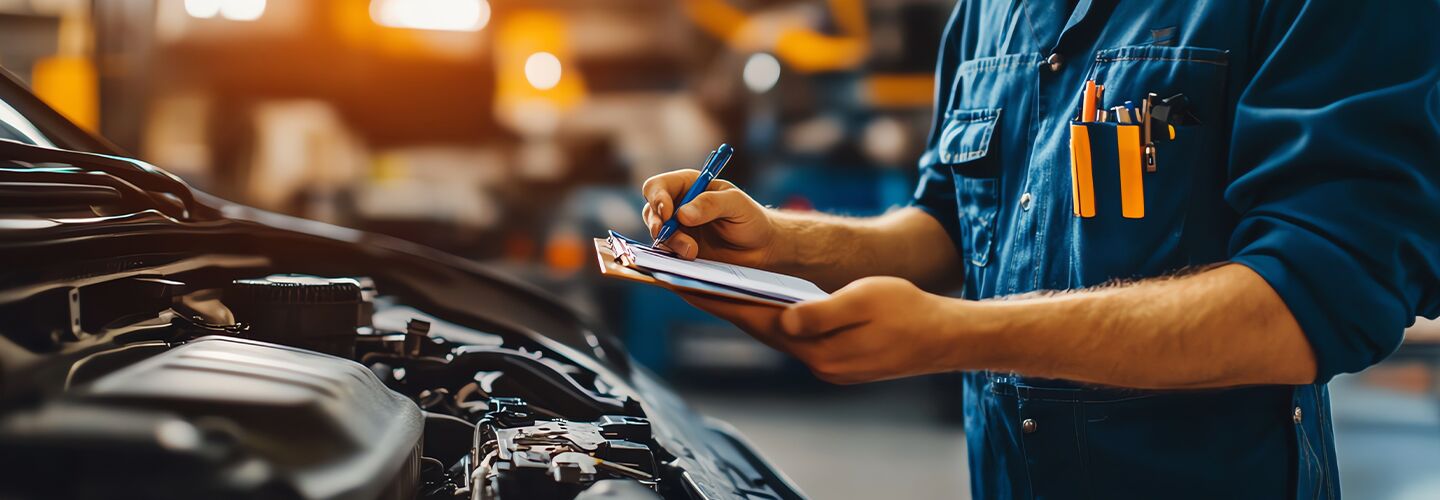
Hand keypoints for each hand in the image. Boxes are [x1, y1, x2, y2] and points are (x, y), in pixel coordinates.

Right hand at [641, 169, 774, 265]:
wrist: (761, 250)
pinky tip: (690, 257)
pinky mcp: (680, 251)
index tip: (667, 212)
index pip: (658, 187)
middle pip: (651, 211)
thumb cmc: (751, 220)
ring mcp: (677, 230)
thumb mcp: (736, 204)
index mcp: (688, 186)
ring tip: (692, 251)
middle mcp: (677, 206)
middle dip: (657, 223)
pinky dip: (673, 255)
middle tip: (666, 233)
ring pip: (657, 234)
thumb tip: (682, 214)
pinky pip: (666, 253)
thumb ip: (711, 204)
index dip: (657, 197)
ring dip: (670, 242)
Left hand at [681, 276, 975, 383]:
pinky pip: (794, 336)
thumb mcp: (866, 299)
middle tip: (683, 281)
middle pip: (756, 328)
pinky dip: (772, 318)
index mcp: (818, 346)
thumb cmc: (910, 312)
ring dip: (744, 311)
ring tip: (713, 288)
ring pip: (775, 332)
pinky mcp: (837, 360)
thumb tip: (785, 319)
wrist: (946, 338)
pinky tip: (762, 303)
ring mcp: (826, 364)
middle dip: (720, 303)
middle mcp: (815, 360)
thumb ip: (822, 312)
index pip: (754, 319)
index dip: (716, 299)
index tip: (683, 283)